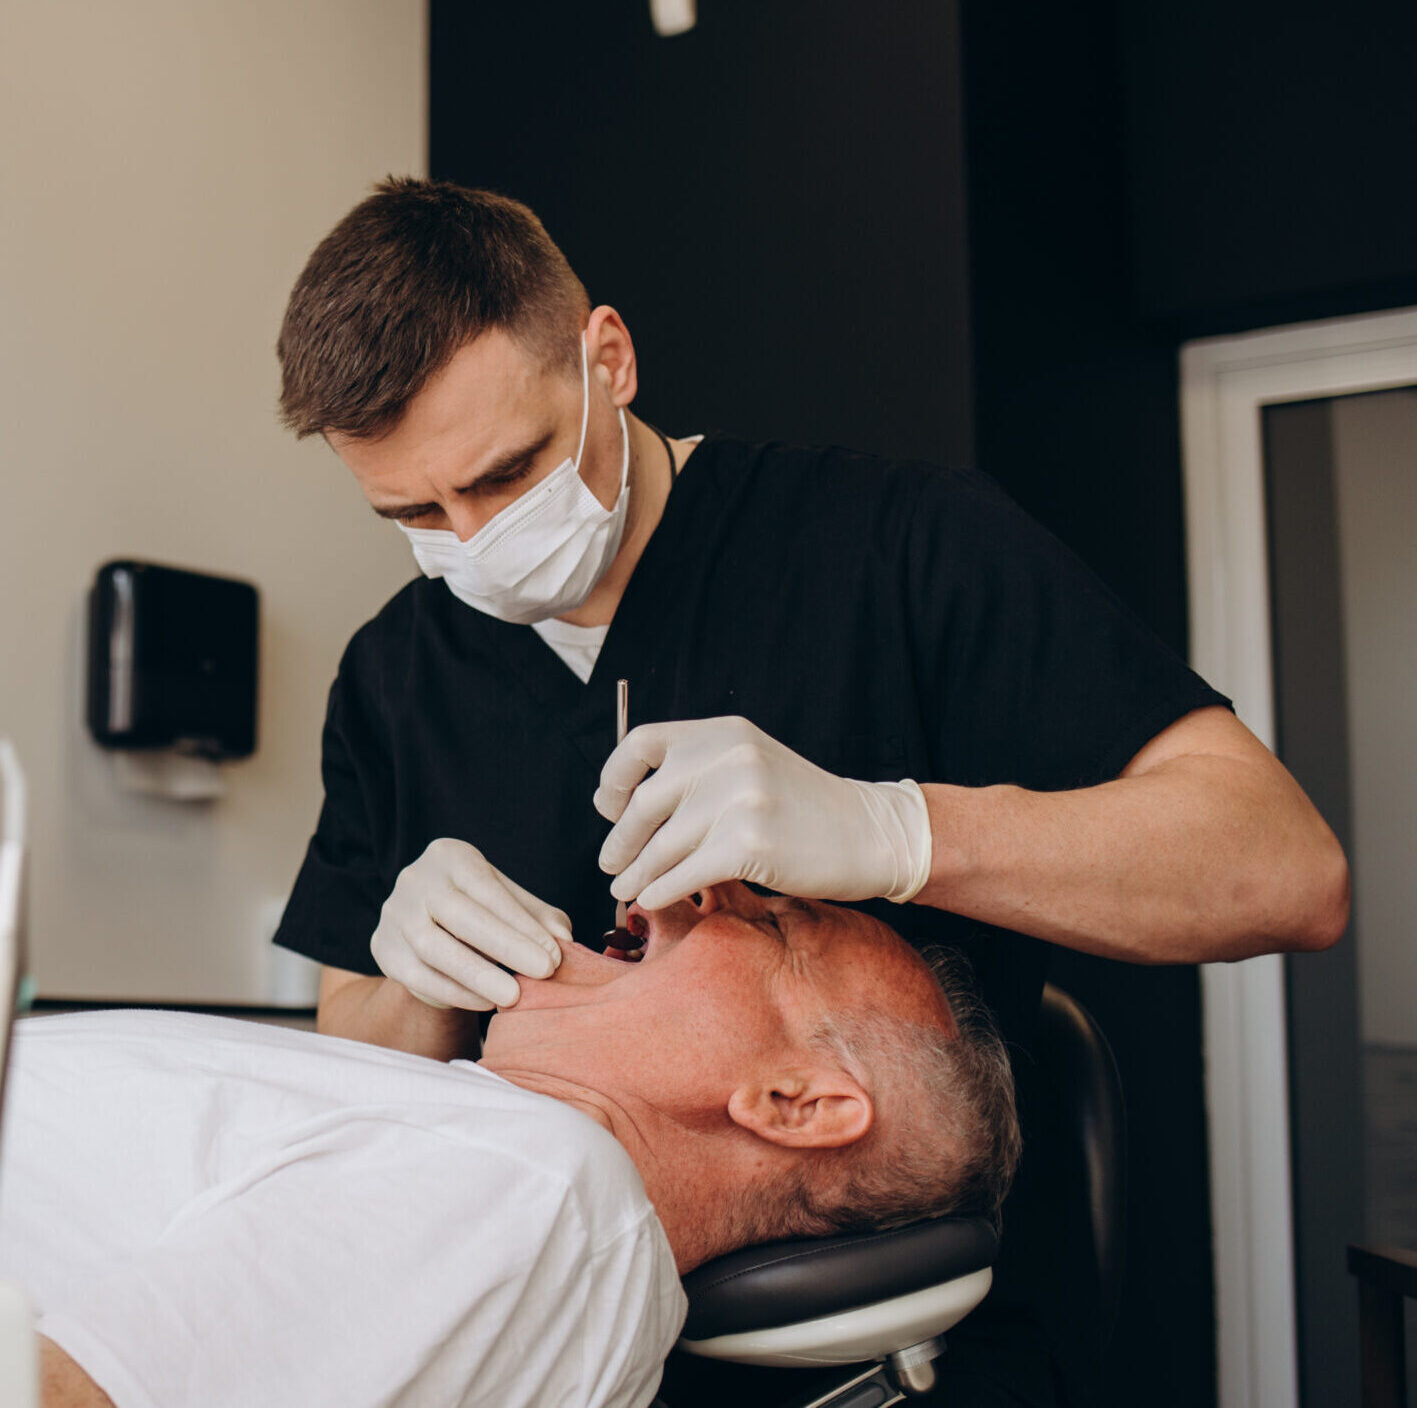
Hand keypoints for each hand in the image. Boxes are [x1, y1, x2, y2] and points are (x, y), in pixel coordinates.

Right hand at [370, 838, 568, 1009]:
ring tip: (514, 996)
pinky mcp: (383, 949)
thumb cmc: (479, 910)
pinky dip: (454, 992)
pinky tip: (485, 1002)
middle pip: (458, 914)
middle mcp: (415, 879)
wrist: (425, 928)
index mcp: (449, 856)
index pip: (487, 888)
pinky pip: (418, 976)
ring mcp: (394, 914)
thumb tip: (564, 941)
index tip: (554, 954)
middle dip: (505, 945)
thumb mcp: (509, 903)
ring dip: (478, 975)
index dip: (522, 923)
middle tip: (544, 972)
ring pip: (433, 947)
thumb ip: (538, 918)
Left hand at [593, 716, 932, 909]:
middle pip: (643, 801)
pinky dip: (660, 890)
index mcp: (722, 734)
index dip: (615, 778)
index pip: (641, 743)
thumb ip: (699, 772)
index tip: (610, 807)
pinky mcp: (747, 844)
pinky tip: (653, 898)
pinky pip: (683, 873)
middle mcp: (727, 758)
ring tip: (625, 887)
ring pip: (661, 845)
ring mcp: (738, 800)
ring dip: (635, 872)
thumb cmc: (804, 809)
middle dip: (621, 839)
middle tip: (611, 861)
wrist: (869, 834)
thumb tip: (626, 808)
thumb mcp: (751, 766)